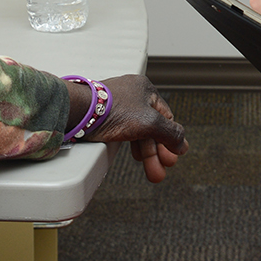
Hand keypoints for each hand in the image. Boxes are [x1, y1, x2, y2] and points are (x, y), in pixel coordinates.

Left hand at [64, 74, 187, 182]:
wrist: (78, 111)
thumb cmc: (112, 110)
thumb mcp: (149, 123)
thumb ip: (170, 133)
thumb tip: (182, 144)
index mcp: (145, 89)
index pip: (166, 116)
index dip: (170, 139)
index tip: (172, 157)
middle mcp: (132, 94)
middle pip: (151, 127)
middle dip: (157, 153)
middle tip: (160, 171)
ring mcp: (117, 105)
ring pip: (137, 132)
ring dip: (145, 154)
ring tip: (151, 172)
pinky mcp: (104, 116)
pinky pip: (123, 132)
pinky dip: (131, 146)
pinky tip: (134, 156)